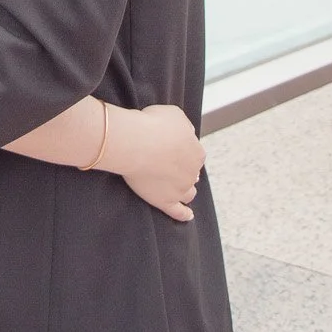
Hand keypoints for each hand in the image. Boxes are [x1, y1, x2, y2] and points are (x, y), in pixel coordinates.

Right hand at [107, 103, 204, 223]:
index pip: (195, 153)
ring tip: (178, 188)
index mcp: (197, 152)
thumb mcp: (175, 115)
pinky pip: (178, 212)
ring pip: (188, 193)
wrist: (134, 143)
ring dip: (186, 190)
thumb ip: (185, 126)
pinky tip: (187, 216)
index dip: (184, 150)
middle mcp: (192, 172)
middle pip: (192, 174)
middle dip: (185, 170)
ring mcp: (180, 189)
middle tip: (171, 165)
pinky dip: (184, 215)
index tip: (173, 148)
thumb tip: (188, 134)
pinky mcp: (165, 201)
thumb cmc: (152, 125)